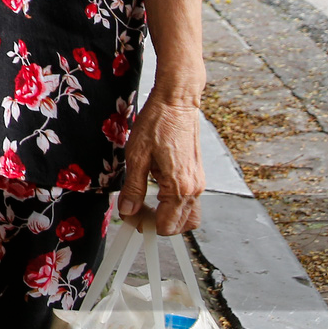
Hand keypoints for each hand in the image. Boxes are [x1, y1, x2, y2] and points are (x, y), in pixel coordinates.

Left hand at [117, 90, 205, 234]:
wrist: (177, 102)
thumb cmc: (156, 124)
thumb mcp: (137, 156)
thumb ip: (133, 188)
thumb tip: (127, 211)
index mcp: (180, 187)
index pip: (167, 226)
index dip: (146, 226)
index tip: (129, 216)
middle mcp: (195, 189)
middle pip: (182, 226)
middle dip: (159, 224)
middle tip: (136, 212)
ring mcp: (199, 182)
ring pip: (189, 215)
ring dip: (170, 216)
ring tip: (145, 204)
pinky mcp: (198, 174)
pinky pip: (190, 200)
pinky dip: (176, 204)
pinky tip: (156, 190)